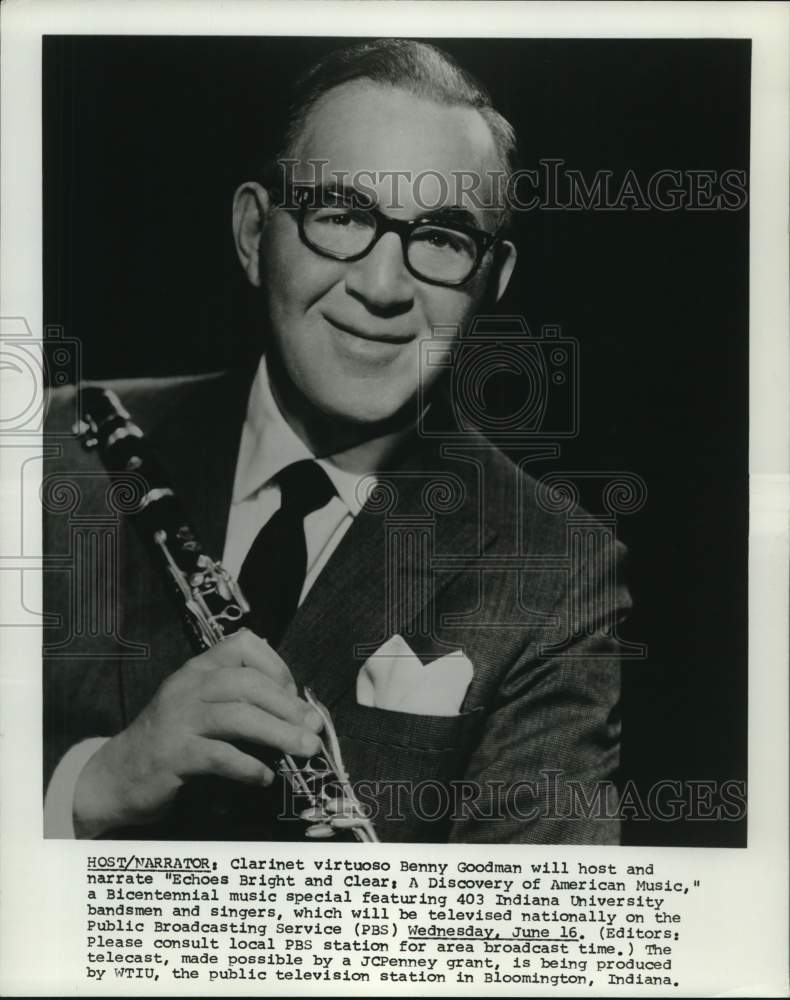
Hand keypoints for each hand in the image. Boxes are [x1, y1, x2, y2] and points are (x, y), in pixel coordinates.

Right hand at [72, 629, 322, 836]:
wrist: (117, 775)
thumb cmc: (173, 740)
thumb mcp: (204, 709)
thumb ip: (241, 702)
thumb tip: (298, 713)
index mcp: (199, 669)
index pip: (243, 646)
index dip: (277, 666)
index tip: (295, 695)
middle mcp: (188, 686)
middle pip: (247, 684)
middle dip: (288, 706)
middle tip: (314, 729)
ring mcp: (178, 719)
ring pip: (237, 717)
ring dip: (278, 733)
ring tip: (304, 750)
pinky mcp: (173, 755)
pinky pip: (219, 755)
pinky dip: (248, 767)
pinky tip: (264, 778)